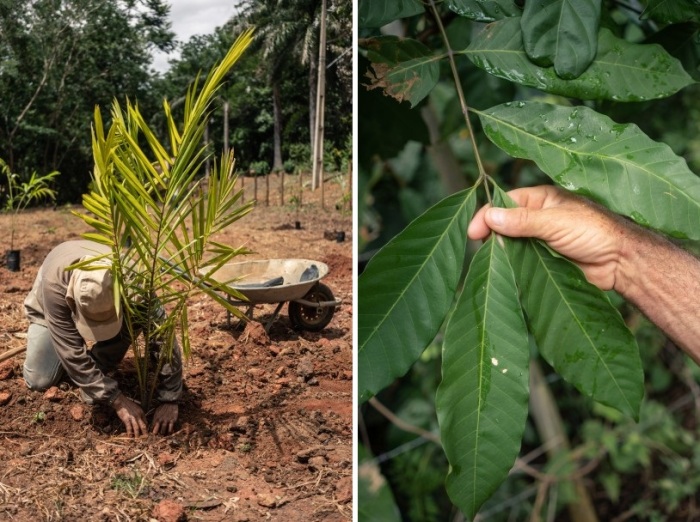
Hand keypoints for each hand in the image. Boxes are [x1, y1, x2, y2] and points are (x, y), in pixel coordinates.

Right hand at [112, 393, 148, 436]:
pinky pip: (129, 427)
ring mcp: (132, 417)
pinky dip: (129, 432)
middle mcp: (138, 415)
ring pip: (136, 427)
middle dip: (145, 432)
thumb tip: (141, 421)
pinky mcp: (126, 419)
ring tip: (138, 439)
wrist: (121, 402)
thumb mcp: (137, 408)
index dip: (146, 427)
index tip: (147, 432)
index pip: (146, 421)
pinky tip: (129, 436)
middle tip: (146, 437)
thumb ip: (139, 414)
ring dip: (137, 434)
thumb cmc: (128, 405)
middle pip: (143, 425)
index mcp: (141, 412)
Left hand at [151, 403, 177, 434]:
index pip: (152, 428)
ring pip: (163, 431)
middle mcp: (160, 420)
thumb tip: (152, 426)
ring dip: (162, 434)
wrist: (170, 402)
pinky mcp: (173, 420)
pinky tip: (170, 433)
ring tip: (162, 436)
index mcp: (155, 418)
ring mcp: (167, 421)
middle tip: (156, 438)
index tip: (152, 435)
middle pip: (157, 431)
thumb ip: (154, 419)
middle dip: (156, 435)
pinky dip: (170, 432)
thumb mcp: (156, 412)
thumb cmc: (162, 407)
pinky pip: (171, 428)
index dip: (151, 432)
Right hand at [467, 185, 630, 290]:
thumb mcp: (555, 221)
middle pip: (504, 224)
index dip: (488, 214)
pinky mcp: (544, 261)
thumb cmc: (595, 231)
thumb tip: (490, 216)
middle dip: (491, 235)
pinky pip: (521, 262)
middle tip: (480, 247)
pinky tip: (503, 271)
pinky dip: (511, 266)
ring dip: (501, 252)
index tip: (474, 231)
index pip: (505, 203)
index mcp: (541, 200)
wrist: (621, 262)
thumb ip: (522, 220)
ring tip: (490, 261)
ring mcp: (540, 240)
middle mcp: (538, 218)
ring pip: (511, 245)